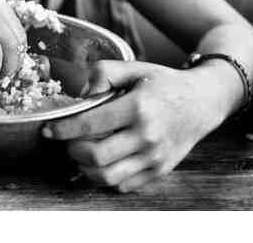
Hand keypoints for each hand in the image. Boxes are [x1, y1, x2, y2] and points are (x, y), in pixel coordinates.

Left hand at [42, 60, 225, 191]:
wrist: (203, 101)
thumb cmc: (164, 84)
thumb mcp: (135, 68)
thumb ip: (104, 72)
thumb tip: (80, 92)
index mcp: (137, 107)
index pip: (90, 124)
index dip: (63, 130)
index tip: (48, 130)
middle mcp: (147, 136)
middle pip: (95, 156)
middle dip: (72, 150)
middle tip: (66, 141)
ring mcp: (155, 157)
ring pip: (107, 177)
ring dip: (85, 168)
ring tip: (80, 153)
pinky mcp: (160, 170)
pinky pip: (123, 185)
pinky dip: (105, 177)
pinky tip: (100, 161)